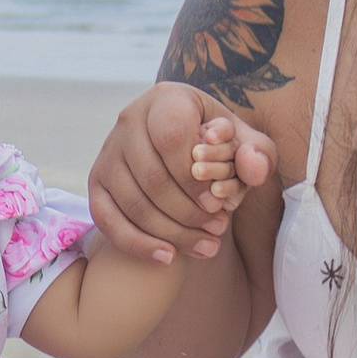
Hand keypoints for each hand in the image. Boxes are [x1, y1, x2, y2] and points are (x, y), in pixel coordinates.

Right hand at [88, 85, 277, 263]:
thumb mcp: (245, 142)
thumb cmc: (218, 145)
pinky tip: (169, 257)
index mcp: (165, 99)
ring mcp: (108, 152)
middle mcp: (129, 120)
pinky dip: (137, 244)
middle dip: (188, 213)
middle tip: (218, 230)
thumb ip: (259, 153)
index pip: (173, 138)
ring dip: (171, 233)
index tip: (220, 203)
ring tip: (206, 246)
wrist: (183, 150)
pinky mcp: (97, 182)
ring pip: (133, 202)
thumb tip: (253, 166)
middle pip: (152, 177)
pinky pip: (107, 219)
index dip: (196, 178)